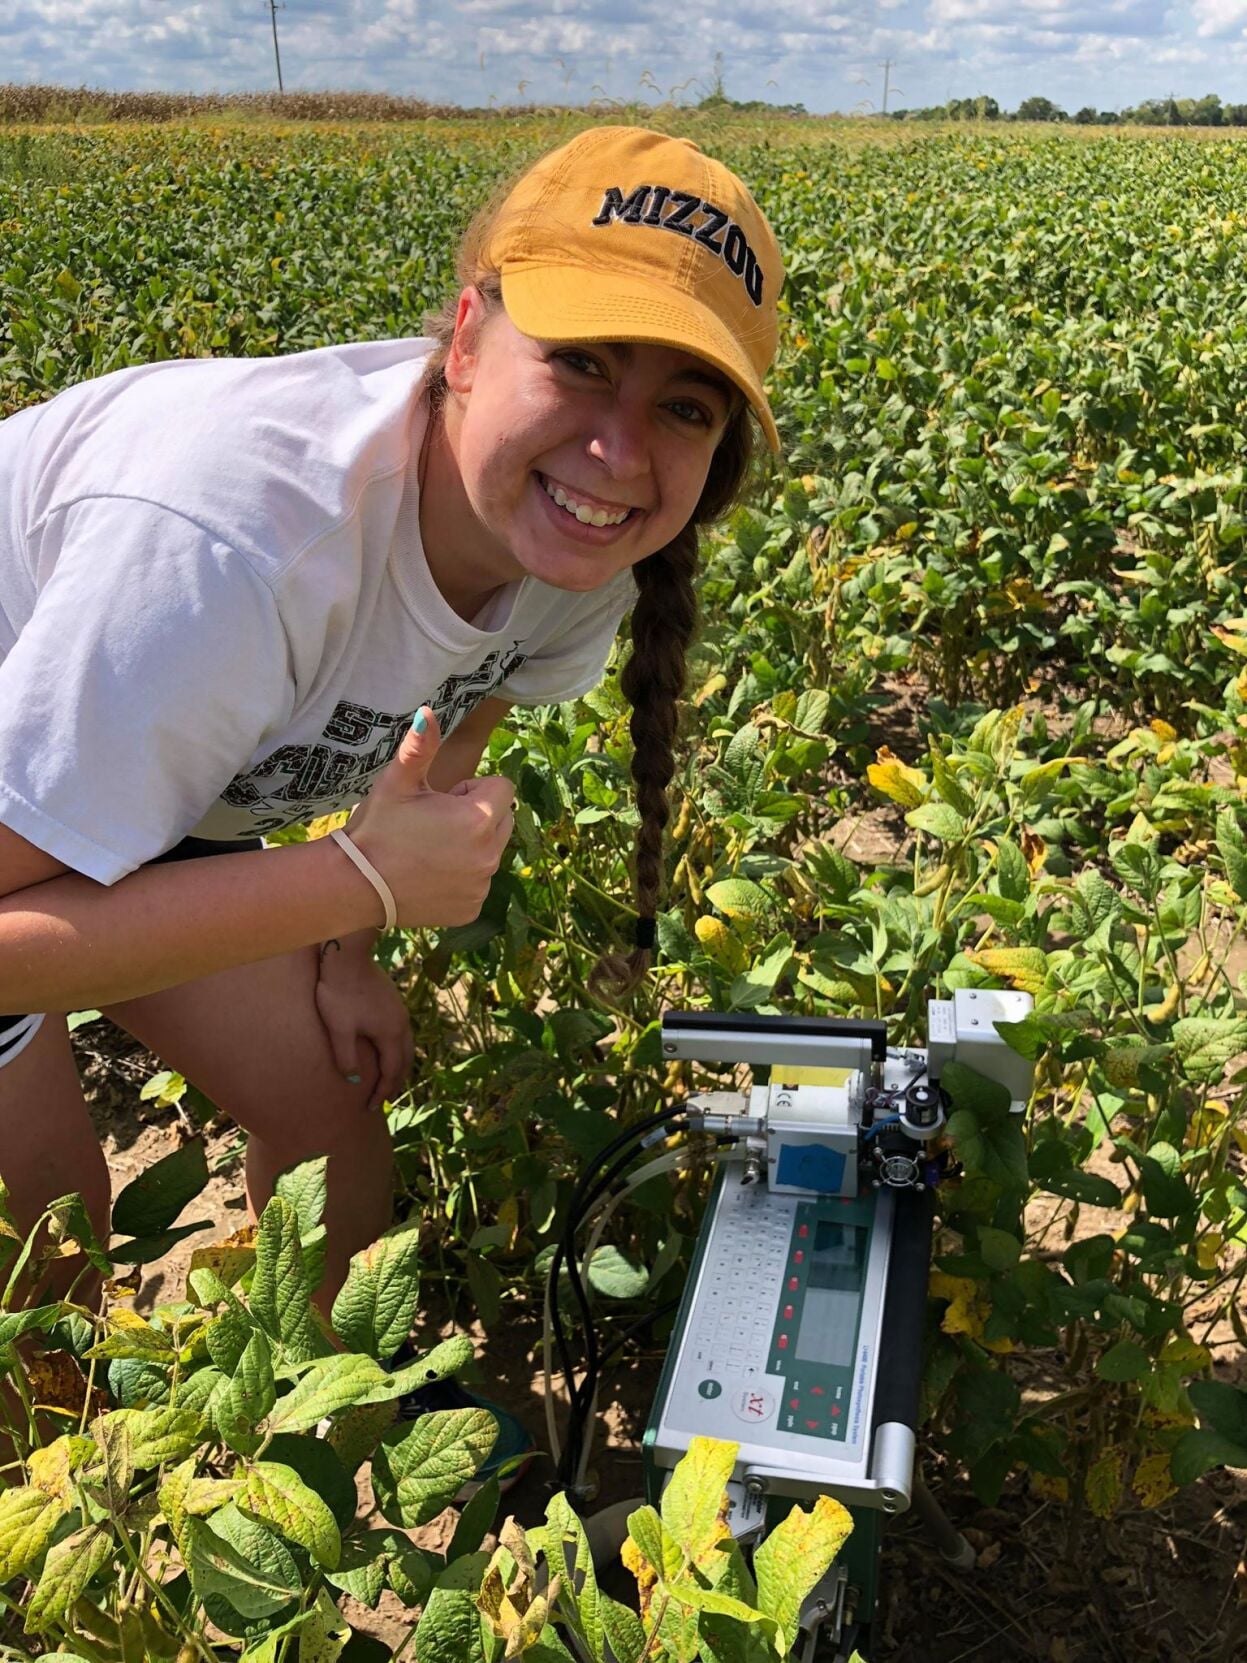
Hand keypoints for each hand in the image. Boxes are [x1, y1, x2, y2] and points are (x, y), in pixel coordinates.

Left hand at [313, 939, 412, 1112]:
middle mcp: (401, 1024)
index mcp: (391, 1033)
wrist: (346, 955)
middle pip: (404, 1061)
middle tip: (383, 1099)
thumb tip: (353, 1080)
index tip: (372, 1108)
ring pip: (405, 1046)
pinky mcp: (392, 1001)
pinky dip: (395, 1050)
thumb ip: (346, 1057)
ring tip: (386, 1078)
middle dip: (394, 1082)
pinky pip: (400, 1034)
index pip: (391, 1072)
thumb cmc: (339, 992)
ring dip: (397, 1065)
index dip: (382, 1092)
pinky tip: (383, 1049)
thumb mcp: (339, 1029)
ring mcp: (399, 1010)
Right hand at [343, 707, 515, 929]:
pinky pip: (478, 883)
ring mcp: (481, 885)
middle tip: (436, 824)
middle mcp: (489, 855)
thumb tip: (427, 712)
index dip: (473, 789)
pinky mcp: (471, 909)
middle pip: (503, 820)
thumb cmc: (377, 827)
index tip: (444, 799)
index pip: (502, 789)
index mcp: (477, 818)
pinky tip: (430, 875)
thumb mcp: (397, 782)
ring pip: (491, 852)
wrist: (354, 885)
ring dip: (472, 846)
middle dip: (479, 816)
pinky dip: (462, 878)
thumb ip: (420, 747)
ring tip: (430, 849)